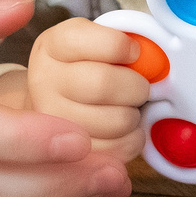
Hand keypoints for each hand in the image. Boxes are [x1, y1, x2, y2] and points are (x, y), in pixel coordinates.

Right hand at [0, 18, 149, 162]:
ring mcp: (51, 121)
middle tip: (138, 88)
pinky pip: (117, 151)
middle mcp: (43, 82)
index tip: (133, 52)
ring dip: (134, 115)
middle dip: (136, 87)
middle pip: (104, 84)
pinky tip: (124, 130)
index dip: (121, 46)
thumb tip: (152, 58)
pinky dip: (132, 140)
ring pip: (116, 121)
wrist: (50, 106)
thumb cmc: (84, 68)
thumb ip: (121, 40)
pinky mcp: (67, 156)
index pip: (90, 41)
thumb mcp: (94, 41)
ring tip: (128, 108)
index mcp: (53, 45)